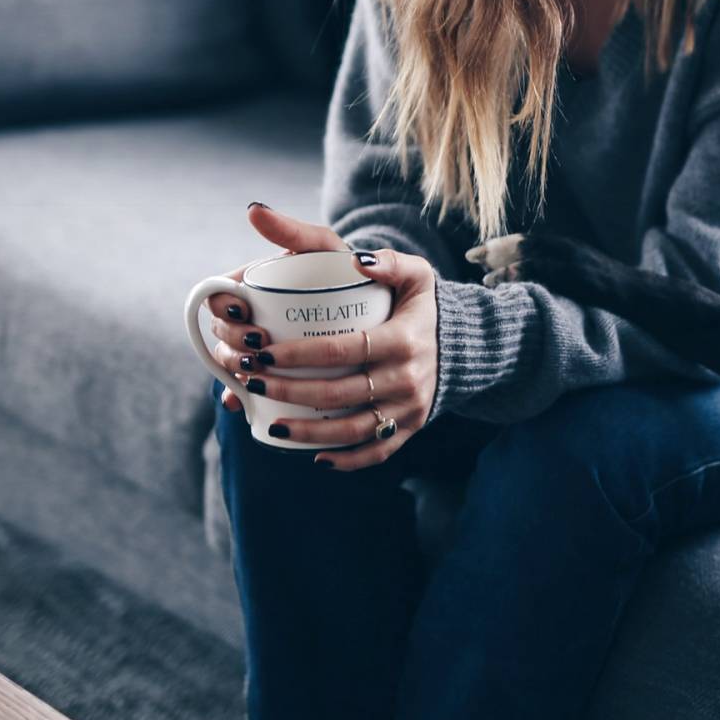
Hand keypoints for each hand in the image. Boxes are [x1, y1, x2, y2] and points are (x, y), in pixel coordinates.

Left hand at [207, 209, 440, 471]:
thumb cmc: (423, 305)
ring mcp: (409, 408)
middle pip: (338, 393)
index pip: (341, 349)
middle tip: (252, 381)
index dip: (298, 354)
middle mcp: (407, 378)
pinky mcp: (410, 428)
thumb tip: (357, 261)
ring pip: (352, 429)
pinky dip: (346, 459)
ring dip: (308, 433)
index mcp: (403, 340)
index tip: (263, 351)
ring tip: (273, 425)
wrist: (466, 344)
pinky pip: (376, 452)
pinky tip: (315, 457)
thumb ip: (388, 260)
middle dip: (288, 390)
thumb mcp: (416, 274)